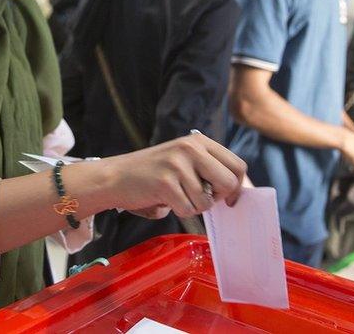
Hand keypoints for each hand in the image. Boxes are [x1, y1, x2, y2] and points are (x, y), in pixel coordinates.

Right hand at [105, 133, 245, 217]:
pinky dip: (179, 211)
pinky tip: (165, 200)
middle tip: (200, 199)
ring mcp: (178, 164)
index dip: (237, 186)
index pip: (237, 164)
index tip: (227, 198)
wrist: (115, 176)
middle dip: (217, 198)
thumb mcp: (183, 159)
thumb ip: (208, 168)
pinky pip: (188, 210)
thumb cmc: (152, 173)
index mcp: (199, 141)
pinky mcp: (165, 182)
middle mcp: (191, 148)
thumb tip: (237, 189)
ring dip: (193, 207)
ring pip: (206, 201)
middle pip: (229, 182)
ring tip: (176, 196)